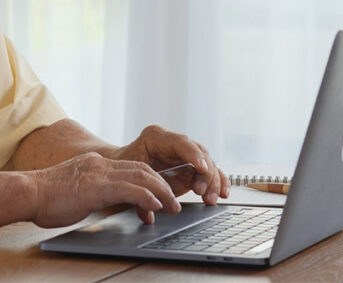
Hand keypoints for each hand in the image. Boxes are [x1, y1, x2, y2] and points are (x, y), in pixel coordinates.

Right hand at [29, 152, 181, 227]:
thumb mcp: (74, 191)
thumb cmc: (45, 198)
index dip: (150, 181)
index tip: (160, 196)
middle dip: (162, 185)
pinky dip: (146, 197)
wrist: (28, 192)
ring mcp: (98, 173)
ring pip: (140, 176)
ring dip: (160, 192)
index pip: (131, 168)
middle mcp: (99, 164)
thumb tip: (99, 203)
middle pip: (141, 169)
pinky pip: (129, 189)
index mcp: (94, 163)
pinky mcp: (96, 187)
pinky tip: (155, 206)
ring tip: (172, 207)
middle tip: (174, 202)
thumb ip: (90, 192)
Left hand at [111, 125, 229, 203]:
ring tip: (209, 199)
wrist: (120, 171)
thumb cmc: (122, 170)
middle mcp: (173, 143)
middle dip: (205, 173)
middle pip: (198, 153)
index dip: (193, 155)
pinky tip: (223, 193)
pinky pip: (209, 172)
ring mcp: (184, 155)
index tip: (202, 168)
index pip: (180, 142)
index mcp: (156, 137)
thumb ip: (140, 189)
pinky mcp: (191, 168)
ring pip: (207, 164)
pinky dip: (218, 181)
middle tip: (202, 192)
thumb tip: (153, 207)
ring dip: (212, 182)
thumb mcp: (127, 175)